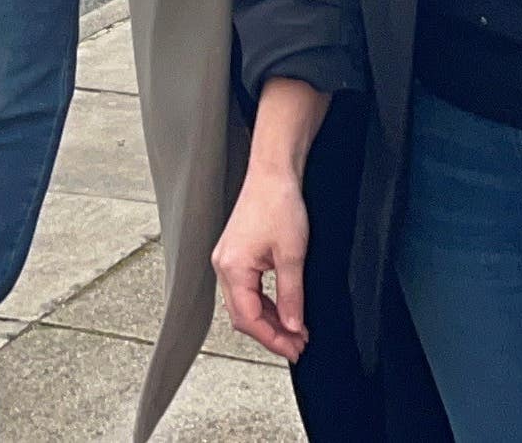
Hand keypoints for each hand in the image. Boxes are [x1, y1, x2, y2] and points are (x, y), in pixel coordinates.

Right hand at [212, 169, 312, 361]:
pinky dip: (265, 304)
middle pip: (243, 316)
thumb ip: (291, 295)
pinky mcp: (236, 254)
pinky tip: (284, 311)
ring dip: (269, 321)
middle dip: (271, 334)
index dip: (272, 339)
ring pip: (244, 305)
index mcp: (232, 268)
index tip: (295, 349)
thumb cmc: (278, 203)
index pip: (248, 319)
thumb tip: (292, 326)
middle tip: (298, 346)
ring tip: (295, 332)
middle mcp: (223, 266)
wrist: (273, 171)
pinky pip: (247, 290)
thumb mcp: (292, 255)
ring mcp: (227, 260)